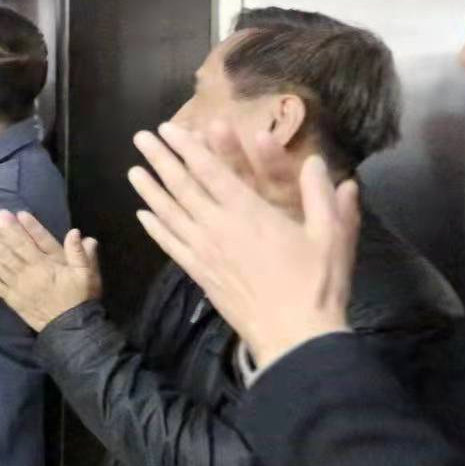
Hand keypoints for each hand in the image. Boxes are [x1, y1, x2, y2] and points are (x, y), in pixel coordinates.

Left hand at [0, 210, 100, 331]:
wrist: (70, 328)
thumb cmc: (79, 298)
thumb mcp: (87, 275)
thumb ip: (81, 254)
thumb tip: (76, 232)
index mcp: (45, 266)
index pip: (27, 243)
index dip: (14, 229)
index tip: (4, 215)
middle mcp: (27, 274)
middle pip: (7, 252)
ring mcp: (17, 287)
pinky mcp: (11, 298)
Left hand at [129, 121, 358, 368]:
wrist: (293, 336)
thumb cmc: (317, 284)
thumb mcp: (332, 235)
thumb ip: (323, 196)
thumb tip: (320, 162)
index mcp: (249, 212)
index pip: (210, 171)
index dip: (187, 148)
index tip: (169, 129)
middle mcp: (218, 228)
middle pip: (181, 187)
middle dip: (160, 159)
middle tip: (140, 138)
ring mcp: (205, 252)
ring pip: (169, 214)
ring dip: (149, 190)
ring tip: (132, 170)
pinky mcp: (200, 275)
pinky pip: (171, 246)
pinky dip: (155, 229)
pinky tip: (142, 216)